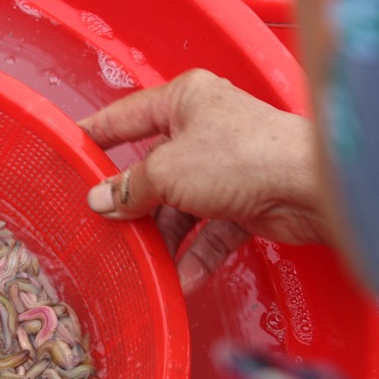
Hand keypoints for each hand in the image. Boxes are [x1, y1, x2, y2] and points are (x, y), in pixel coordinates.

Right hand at [79, 69, 329, 293]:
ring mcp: (226, 166)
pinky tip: (183, 278)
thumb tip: (99, 201)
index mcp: (183, 100)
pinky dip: (197, 253)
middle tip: (103, 227)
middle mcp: (204, 129)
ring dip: (165, 238)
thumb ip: (129, 188)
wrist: (312, 188)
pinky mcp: (247, 200)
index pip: (125, 117)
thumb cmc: (240, 158)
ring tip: (145, 264)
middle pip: (152, 170)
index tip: (66, 152)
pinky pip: (211, 230)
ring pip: (181, 206)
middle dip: (132, 204)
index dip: (94, 136)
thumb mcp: (167, 170)